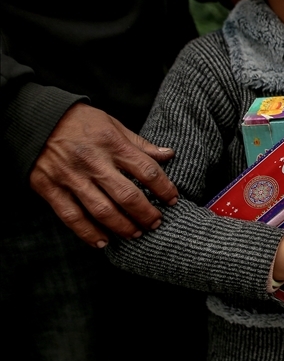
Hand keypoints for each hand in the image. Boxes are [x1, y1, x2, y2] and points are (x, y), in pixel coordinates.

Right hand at [29, 104, 178, 247]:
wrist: (33, 119)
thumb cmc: (79, 121)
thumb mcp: (113, 124)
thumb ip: (140, 144)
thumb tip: (168, 155)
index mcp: (112, 144)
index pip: (146, 170)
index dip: (164, 188)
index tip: (173, 200)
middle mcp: (93, 162)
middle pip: (127, 195)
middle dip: (146, 214)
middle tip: (156, 223)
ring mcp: (70, 177)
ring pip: (101, 210)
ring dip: (122, 226)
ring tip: (136, 234)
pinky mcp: (50, 188)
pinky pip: (71, 216)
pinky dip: (88, 232)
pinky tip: (102, 242)